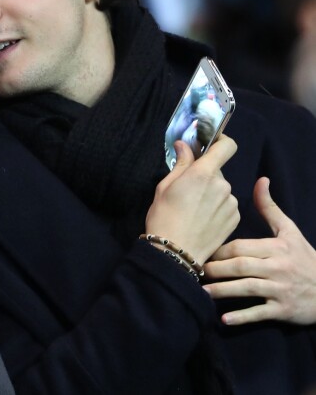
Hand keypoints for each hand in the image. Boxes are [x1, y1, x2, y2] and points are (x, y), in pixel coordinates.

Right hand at [146, 135, 239, 264]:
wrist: (176, 253)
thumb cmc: (164, 217)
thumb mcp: (164, 186)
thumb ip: (180, 164)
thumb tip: (184, 146)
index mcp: (203, 173)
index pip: (227, 146)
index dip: (221, 141)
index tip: (210, 144)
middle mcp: (222, 185)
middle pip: (218, 170)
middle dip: (205, 175)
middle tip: (187, 189)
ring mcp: (231, 203)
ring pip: (222, 189)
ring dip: (211, 193)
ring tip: (193, 209)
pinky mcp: (235, 219)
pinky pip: (227, 204)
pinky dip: (217, 207)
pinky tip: (202, 219)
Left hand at [203, 177, 315, 325]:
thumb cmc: (304, 257)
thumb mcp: (290, 231)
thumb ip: (270, 207)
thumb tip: (260, 180)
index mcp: (276, 248)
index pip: (241, 247)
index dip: (219, 250)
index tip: (201, 249)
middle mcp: (277, 268)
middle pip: (240, 267)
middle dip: (215, 269)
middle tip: (194, 268)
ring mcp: (280, 290)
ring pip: (246, 289)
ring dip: (222, 291)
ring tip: (201, 290)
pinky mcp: (283, 310)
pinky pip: (259, 313)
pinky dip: (242, 317)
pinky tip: (223, 319)